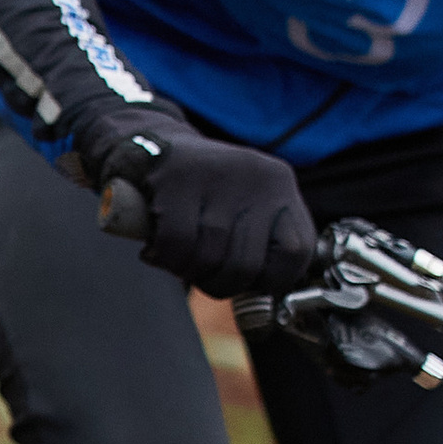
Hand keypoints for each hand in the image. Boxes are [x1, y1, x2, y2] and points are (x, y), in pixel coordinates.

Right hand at [88, 110, 315, 299]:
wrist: (144, 144)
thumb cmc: (193, 192)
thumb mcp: (240, 206)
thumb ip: (257, 242)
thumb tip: (262, 299)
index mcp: (280, 185)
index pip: (297, 253)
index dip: (269, 280)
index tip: (244, 282)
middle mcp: (258, 177)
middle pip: (248, 265)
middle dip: (218, 283)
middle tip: (198, 274)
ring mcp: (219, 175)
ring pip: (210, 257)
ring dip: (186, 271)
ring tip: (174, 259)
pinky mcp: (178, 179)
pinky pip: (177, 244)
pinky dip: (164, 259)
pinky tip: (155, 250)